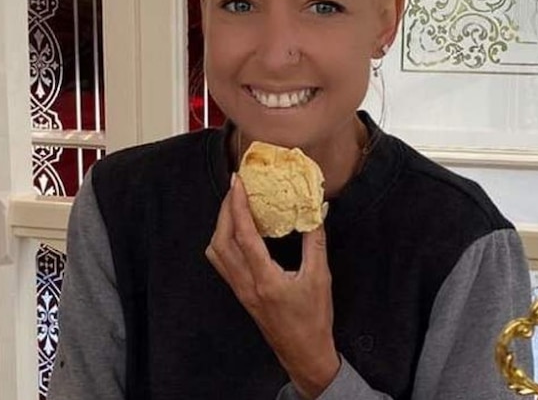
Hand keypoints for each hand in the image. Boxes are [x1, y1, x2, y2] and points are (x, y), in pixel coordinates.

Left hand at [205, 175, 339, 398]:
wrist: (303, 353)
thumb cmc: (314, 319)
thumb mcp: (320, 278)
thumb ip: (316, 242)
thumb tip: (316, 210)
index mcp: (265, 280)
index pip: (244, 236)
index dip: (238, 206)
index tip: (238, 183)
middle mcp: (245, 284)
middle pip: (222, 240)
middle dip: (226, 210)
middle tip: (236, 187)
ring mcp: (240, 290)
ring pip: (216, 252)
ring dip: (221, 225)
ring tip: (235, 205)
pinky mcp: (240, 293)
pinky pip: (222, 262)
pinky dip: (223, 240)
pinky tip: (237, 231)